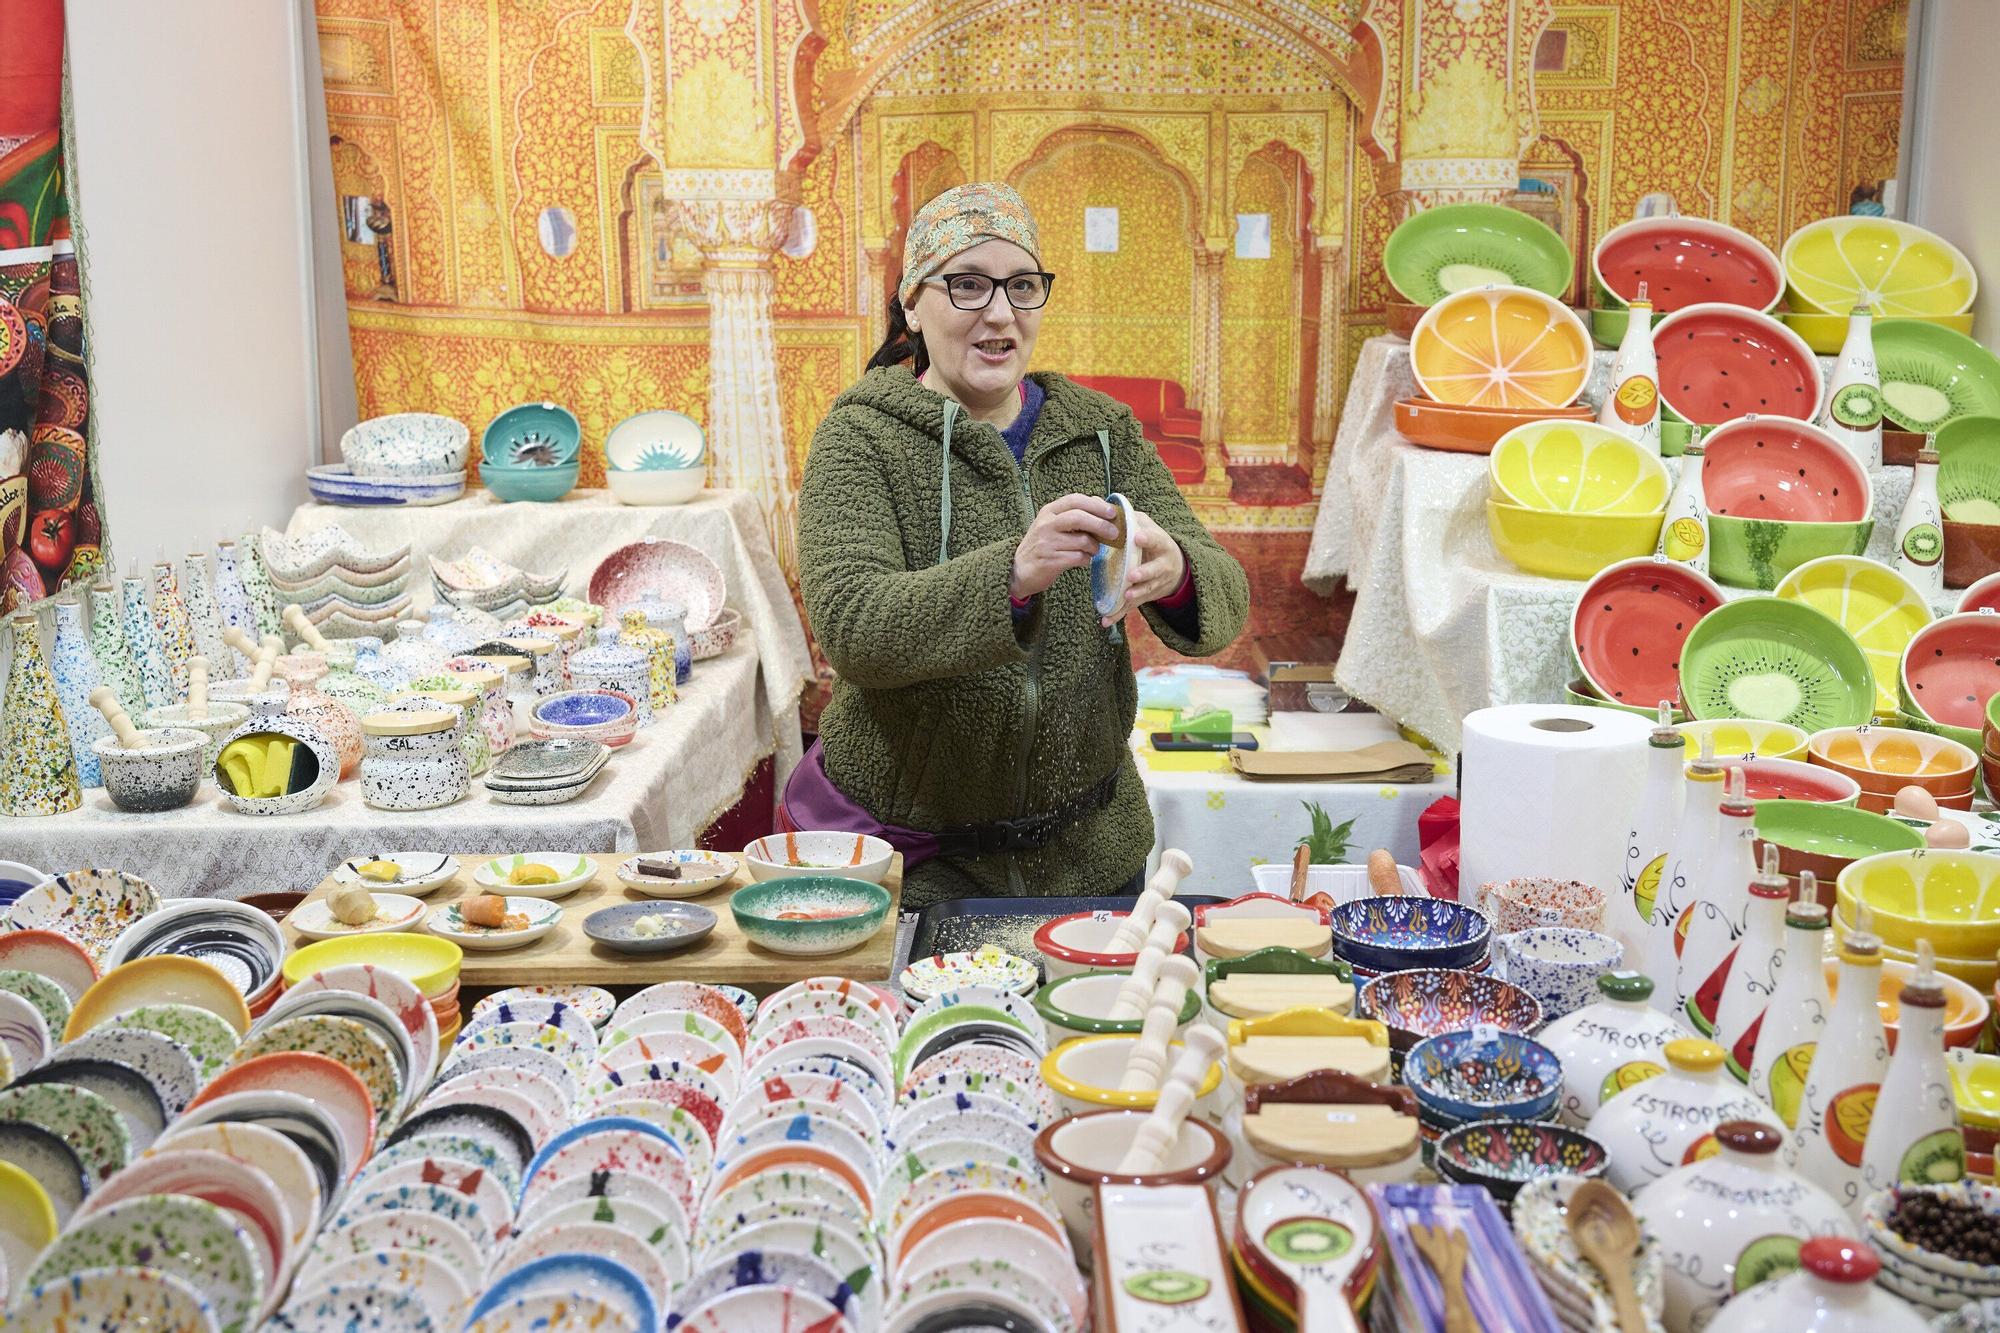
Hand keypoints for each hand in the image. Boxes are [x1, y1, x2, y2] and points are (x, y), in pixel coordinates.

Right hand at [1011, 494, 1120, 600]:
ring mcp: (1047, 543)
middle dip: (1101, 525)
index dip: (1097, 505)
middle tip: (1114, 533)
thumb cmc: (1042, 545)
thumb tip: (1100, 503)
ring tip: (1093, 550)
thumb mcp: (1053, 524)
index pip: (1075, 500)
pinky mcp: (1051, 561)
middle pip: (1079, 517)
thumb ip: (1074, 513)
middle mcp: (1046, 524)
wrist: (1019, 569)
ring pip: (1082, 540)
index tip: (1112, 513)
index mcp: (1048, 511)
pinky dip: (1086, 559)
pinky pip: (1079, 558)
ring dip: (1094, 547)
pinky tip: (1083, 560)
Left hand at [1101, 507, 1186, 625]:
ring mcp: (1156, 583)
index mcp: (1161, 543)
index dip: (1147, 538)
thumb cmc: (1152, 541)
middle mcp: (1162, 564)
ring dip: (1135, 595)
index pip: (1155, 539)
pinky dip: (1119, 615)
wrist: (1174, 566)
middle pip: (1154, 570)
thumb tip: (1101, 504)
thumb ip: (1128, 518)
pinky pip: (1132, 607)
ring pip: (1146, 591)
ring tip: (1125, 597)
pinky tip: (1105, 621)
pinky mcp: (1146, 597)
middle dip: (1144, 574)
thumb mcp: (1146, 526)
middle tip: (1131, 576)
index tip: (1137, 537)